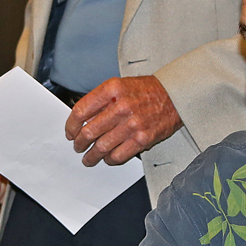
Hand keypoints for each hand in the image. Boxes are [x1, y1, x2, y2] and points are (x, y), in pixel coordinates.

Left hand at [66, 76, 182, 165]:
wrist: (174, 96)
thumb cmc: (147, 91)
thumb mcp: (119, 85)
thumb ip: (100, 100)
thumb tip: (82, 120)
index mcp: (112, 90)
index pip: (81, 111)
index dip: (71, 126)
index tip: (70, 132)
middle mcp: (121, 107)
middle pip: (89, 132)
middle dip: (79, 143)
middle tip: (78, 146)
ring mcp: (132, 124)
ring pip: (101, 147)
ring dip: (91, 156)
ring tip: (88, 158)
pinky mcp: (142, 139)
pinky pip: (118, 155)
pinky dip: (109, 160)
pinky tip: (107, 159)